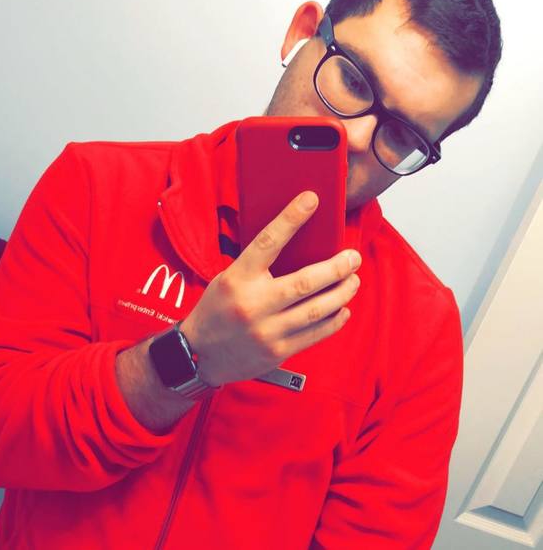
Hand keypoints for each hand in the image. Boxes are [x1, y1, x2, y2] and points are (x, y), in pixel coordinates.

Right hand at [180, 191, 361, 385]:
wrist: (200, 354)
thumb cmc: (217, 309)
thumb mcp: (228, 278)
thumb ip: (258, 265)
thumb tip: (298, 243)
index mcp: (237, 278)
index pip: (268, 242)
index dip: (291, 218)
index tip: (311, 199)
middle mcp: (253, 304)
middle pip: (305, 282)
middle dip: (337, 267)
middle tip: (353, 257)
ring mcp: (266, 330)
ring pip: (316, 309)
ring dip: (342, 293)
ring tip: (353, 281)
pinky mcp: (277, 351)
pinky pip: (315, 334)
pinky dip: (334, 320)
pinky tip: (343, 308)